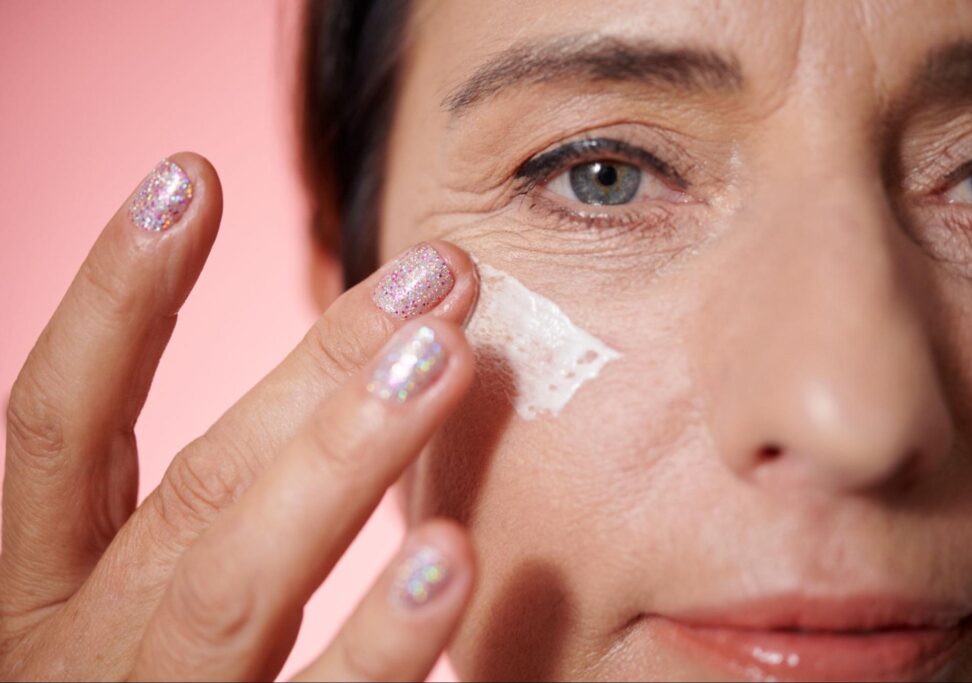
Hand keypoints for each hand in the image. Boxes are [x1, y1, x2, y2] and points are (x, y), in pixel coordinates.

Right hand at [0, 153, 478, 680]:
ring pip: (230, 583)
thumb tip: (324, 375)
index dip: (112, 297)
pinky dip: (377, 647)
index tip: (187, 173)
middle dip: (309, 369)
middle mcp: (67, 655)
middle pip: (190, 489)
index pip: (58, 424)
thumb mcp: (133, 598)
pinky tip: (449, 563)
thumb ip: (203, 506)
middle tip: (433, 277)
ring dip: (339, 463)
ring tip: (443, 361)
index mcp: (37, 591)